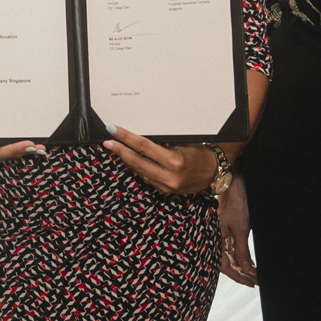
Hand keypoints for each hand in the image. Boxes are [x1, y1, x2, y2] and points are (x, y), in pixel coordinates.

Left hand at [101, 126, 219, 196]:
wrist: (213, 173)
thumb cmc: (199, 153)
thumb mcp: (183, 143)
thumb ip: (162, 141)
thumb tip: (139, 134)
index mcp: (174, 161)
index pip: (144, 147)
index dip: (126, 138)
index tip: (114, 130)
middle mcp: (169, 176)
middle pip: (137, 161)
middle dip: (120, 150)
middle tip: (107, 142)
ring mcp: (166, 186)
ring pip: (139, 171)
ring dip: (125, 159)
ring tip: (114, 149)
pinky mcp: (165, 191)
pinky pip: (146, 177)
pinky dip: (136, 167)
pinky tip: (129, 159)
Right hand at [218, 173, 258, 286]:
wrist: (233, 184)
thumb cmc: (235, 204)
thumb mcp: (241, 229)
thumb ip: (242, 251)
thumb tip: (246, 270)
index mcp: (212, 240)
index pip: (225, 267)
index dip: (238, 277)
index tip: (251, 283)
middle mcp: (213, 240)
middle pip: (227, 264)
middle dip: (242, 273)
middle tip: (256, 281)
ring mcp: (219, 236)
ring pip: (230, 257)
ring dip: (243, 266)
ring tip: (256, 274)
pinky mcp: (224, 232)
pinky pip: (231, 249)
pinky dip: (240, 256)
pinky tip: (250, 263)